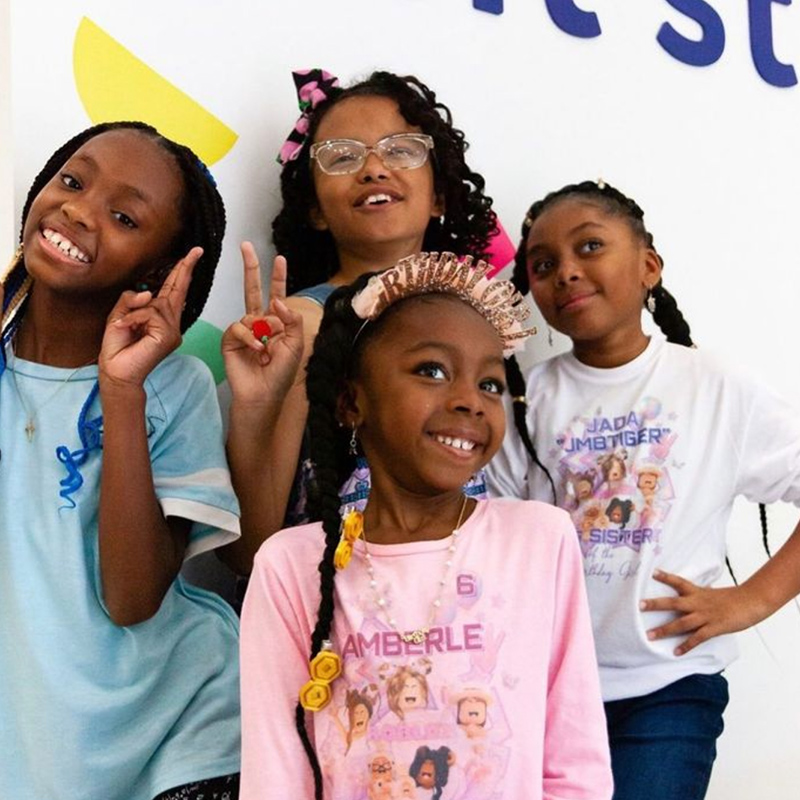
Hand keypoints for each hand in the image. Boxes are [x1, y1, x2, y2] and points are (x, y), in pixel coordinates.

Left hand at [99, 247, 200, 388]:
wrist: (116, 372)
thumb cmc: (118, 348)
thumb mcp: (119, 315)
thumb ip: (131, 300)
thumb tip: (148, 293)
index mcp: (161, 318)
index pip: (173, 291)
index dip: (182, 272)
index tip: (192, 255)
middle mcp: (171, 324)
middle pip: (178, 290)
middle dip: (185, 269)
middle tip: (196, 251)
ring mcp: (172, 331)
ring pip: (156, 303)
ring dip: (134, 311)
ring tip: (124, 327)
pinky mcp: (168, 336)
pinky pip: (150, 314)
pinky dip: (134, 319)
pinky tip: (125, 329)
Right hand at [222, 242, 302, 406]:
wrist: (262, 394)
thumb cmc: (281, 373)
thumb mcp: (295, 344)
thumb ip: (292, 320)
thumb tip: (277, 301)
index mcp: (278, 324)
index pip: (277, 295)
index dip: (278, 278)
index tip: (280, 258)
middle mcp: (260, 323)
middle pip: (253, 290)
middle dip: (250, 268)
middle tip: (245, 246)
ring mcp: (244, 331)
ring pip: (249, 314)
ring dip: (260, 331)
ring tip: (266, 351)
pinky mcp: (230, 339)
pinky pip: (238, 326)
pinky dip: (248, 337)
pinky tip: (256, 350)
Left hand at [640, 569, 765, 655]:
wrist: (751, 602)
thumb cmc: (732, 598)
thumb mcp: (711, 593)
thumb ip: (698, 596)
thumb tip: (687, 598)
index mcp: (698, 592)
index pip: (678, 582)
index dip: (665, 577)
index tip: (652, 572)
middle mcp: (698, 603)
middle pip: (673, 603)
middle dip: (656, 605)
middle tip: (639, 605)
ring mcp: (705, 616)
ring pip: (681, 623)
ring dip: (664, 630)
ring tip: (650, 635)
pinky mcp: (714, 628)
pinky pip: (697, 638)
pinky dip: (685, 645)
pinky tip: (676, 652)